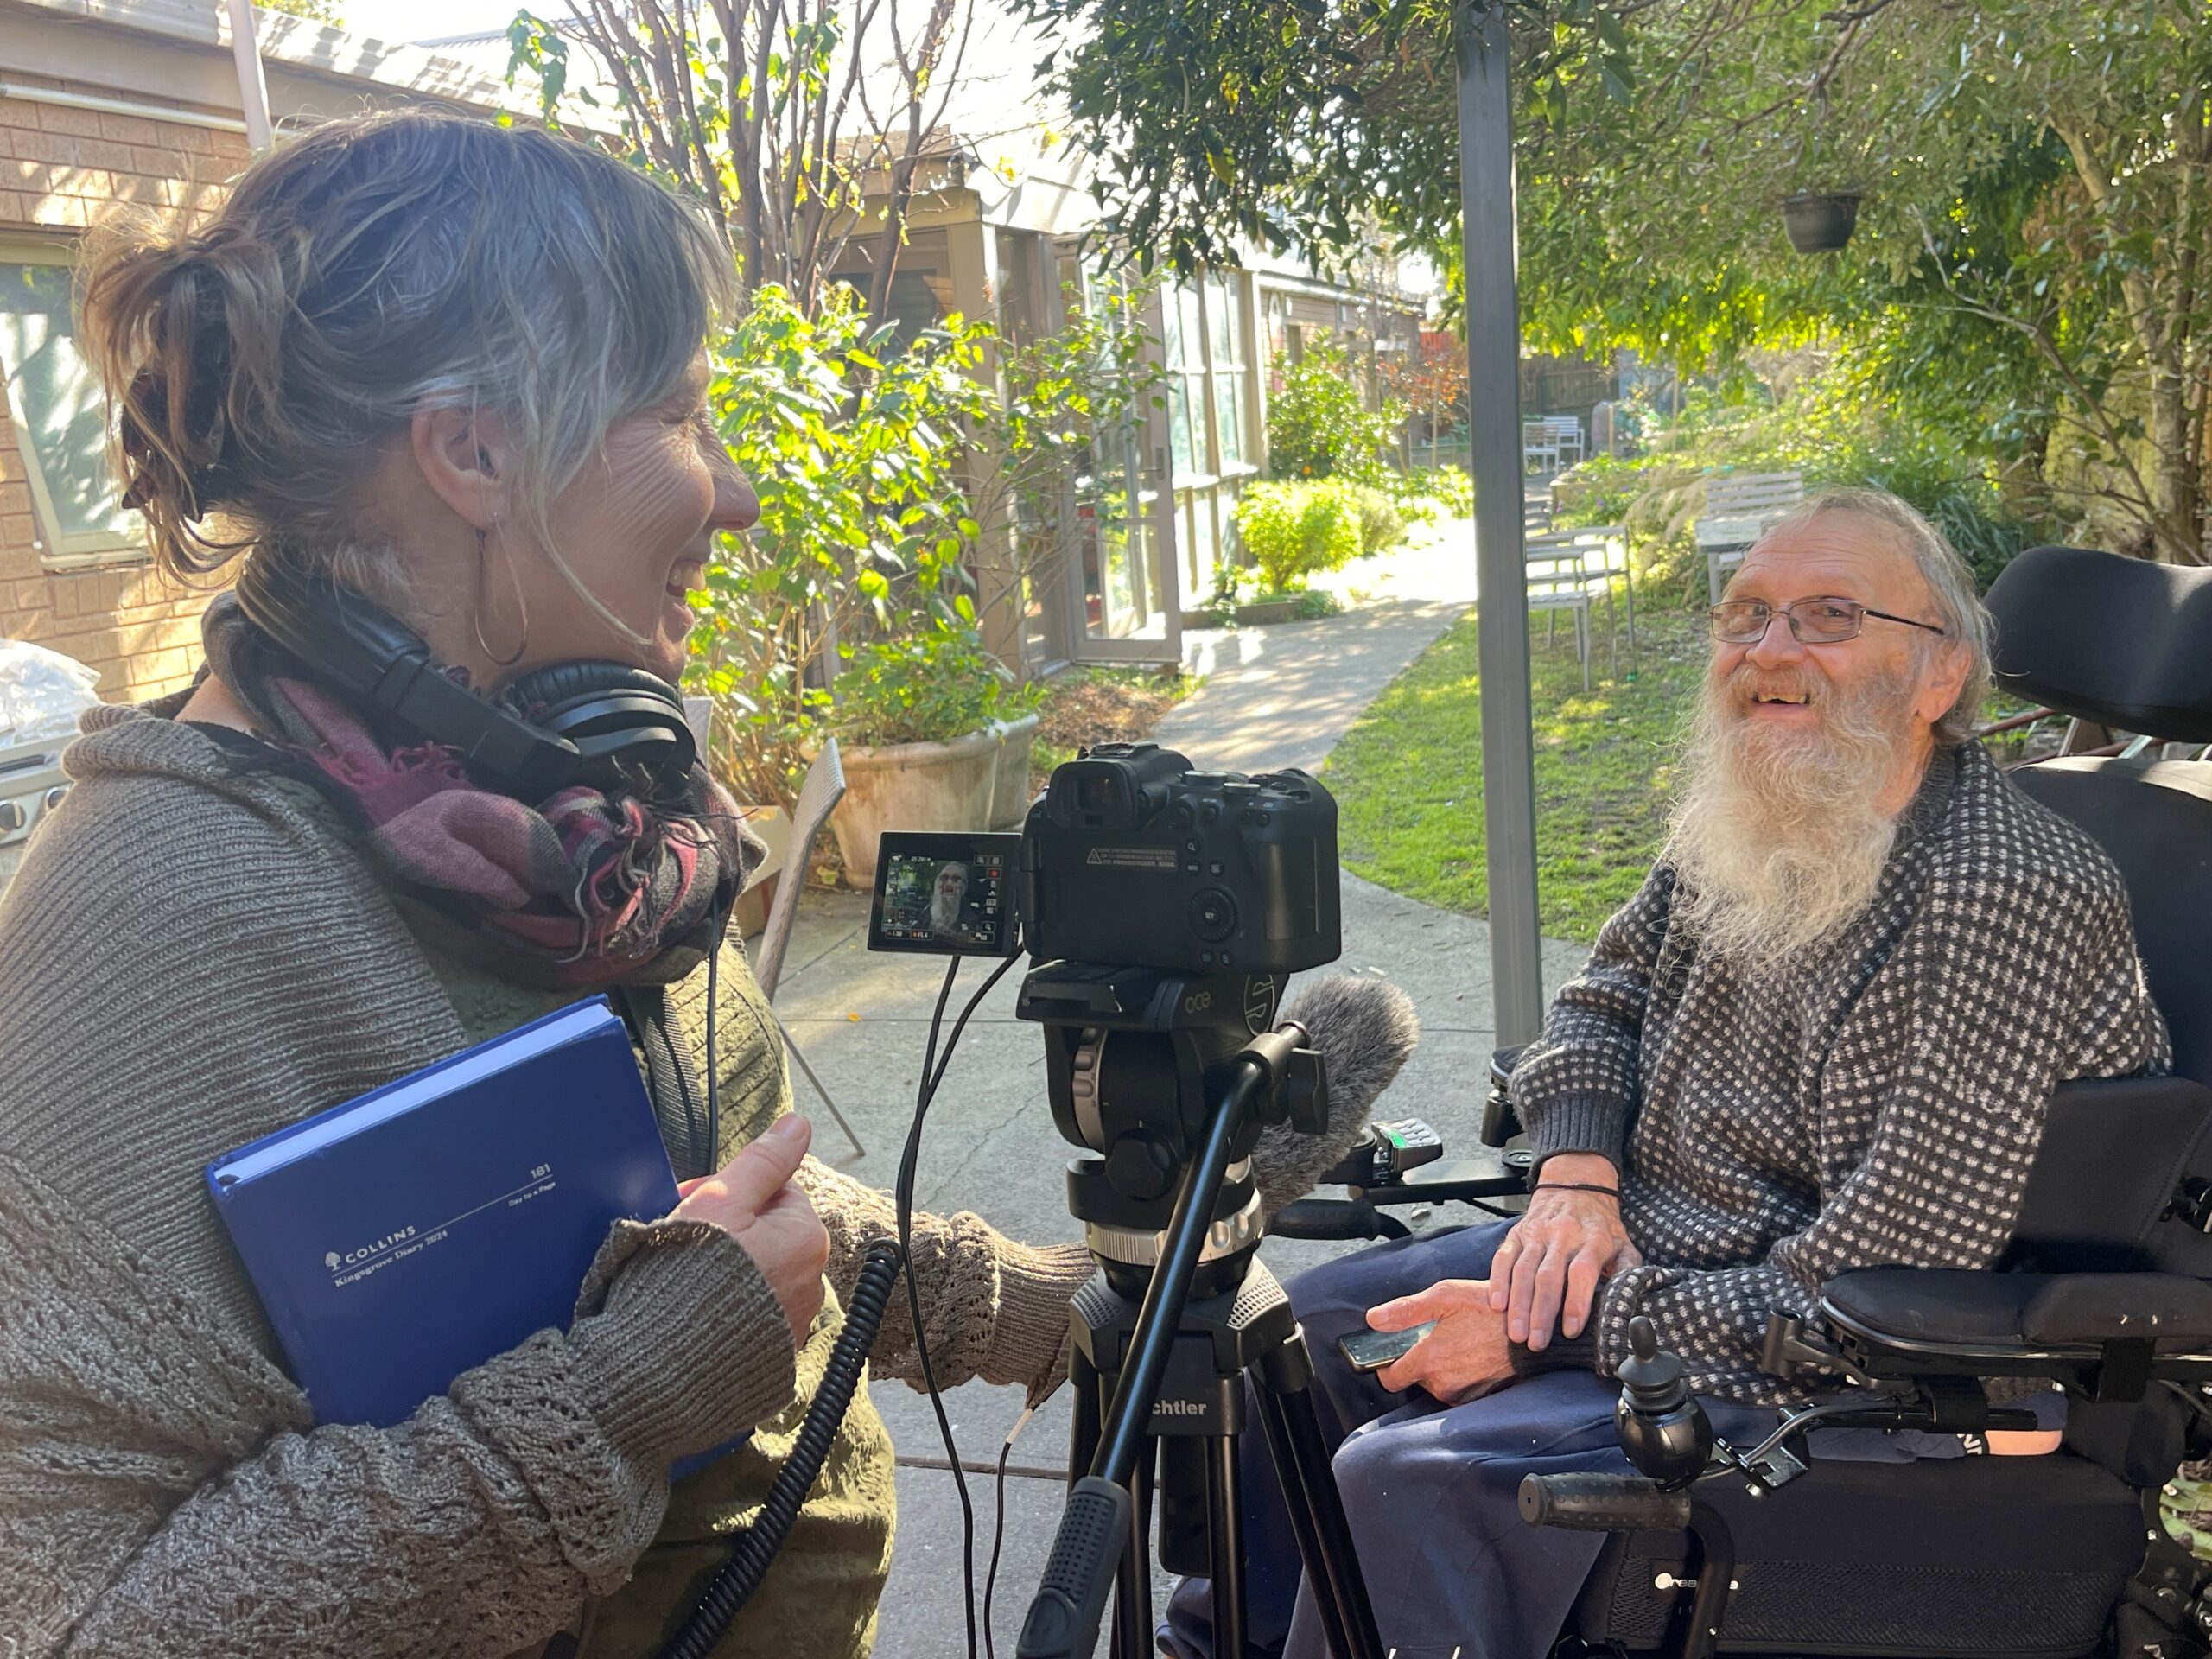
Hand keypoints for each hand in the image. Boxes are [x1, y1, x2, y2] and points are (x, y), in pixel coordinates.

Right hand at [674, 1114, 828, 1348]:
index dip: (725, 1193)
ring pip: (753, 1276)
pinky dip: (721, 1311)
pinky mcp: (766, 1360)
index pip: (772, 1192)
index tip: (690, 1205)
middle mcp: (811, 1283)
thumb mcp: (721, 1202)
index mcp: (806, 1239)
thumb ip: (763, 1161)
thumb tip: (798, 1124)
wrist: (659, 1368)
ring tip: (678, 1281)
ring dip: (722, 1272)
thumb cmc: (687, 1281)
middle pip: (763, 1235)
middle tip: (677, 1241)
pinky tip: (689, 1313)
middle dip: (723, 1233)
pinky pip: (745, 1319)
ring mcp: (789, 1325)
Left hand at [1364, 1279, 1513, 1403]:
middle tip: (1439, 1337)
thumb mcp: (1446, 1296)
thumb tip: (1374, 1319)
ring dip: (1443, 1368)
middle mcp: (1443, 1384)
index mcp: (1429, 1360)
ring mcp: (1463, 1394)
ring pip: (1438, 1385)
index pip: (1390, 1379)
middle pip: (1416, 1379)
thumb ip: (1406, 1310)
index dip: (1388, 1366)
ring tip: (1460, 1343)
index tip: (1394, 1354)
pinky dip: (1462, 1376)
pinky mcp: (1481, 1397)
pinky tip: (1473, 1355)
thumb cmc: (1492, 1310)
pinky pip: (1460, 1390)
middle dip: (1422, 1361)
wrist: (1534, 1330)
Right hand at [1488, 1153, 1641, 1351]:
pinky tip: (1497, 1304)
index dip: (1576, 1302)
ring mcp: (1537, 1233)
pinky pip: (1503, 1257)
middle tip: (1536, 1343)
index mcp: (1594, 1240)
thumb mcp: (1624, 1244)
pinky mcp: (1517, 1233)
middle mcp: (1564, 1234)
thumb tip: (1630, 1302)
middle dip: (1541, 1313)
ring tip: (1515, 1334)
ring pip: (1524, 1270)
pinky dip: (1497, 1281)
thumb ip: (1629, 1271)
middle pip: (1549, 1276)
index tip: (1571, 1330)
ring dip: (1518, 1304)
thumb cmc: (1601, 1226)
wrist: (1576, 1186)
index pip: (1582, 1272)